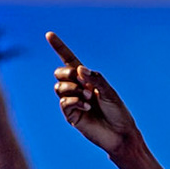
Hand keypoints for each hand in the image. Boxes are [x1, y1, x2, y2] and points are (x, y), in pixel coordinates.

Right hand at [48, 32, 139, 156]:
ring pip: (59, 87)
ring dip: (74, 89)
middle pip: (59, 73)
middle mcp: (77, 88)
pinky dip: (74, 101)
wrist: (120, 134)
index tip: (49, 34)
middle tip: (82, 81)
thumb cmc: (118, 112)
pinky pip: (64, 102)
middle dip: (67, 73)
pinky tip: (87, 107)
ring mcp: (72, 102)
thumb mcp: (109, 92)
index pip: (69, 60)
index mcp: (86, 79)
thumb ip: (96, 79)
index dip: (59, 47)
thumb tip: (80, 69)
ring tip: (88, 98)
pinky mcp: (71, 116)